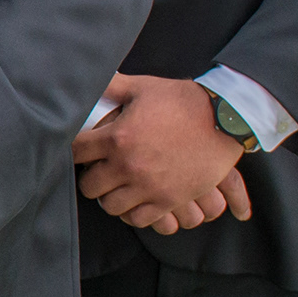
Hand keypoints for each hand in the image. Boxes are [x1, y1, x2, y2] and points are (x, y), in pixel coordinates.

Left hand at [73, 73, 255, 232]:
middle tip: (97, 170)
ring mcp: (149, 186)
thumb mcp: (143, 88)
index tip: (79, 150)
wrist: (224, 118)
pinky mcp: (169, 200)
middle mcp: (128, 165)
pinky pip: (139, 219)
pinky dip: (133, 212)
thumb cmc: (182, 100)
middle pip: (89, 185)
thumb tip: (90, 77)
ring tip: (116, 186)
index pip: (77, 151)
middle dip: (90, 177)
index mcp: (117, 137)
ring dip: (110, 196)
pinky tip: (135, 200)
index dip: (73, 150)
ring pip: (111, 206)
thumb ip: (113, 86)